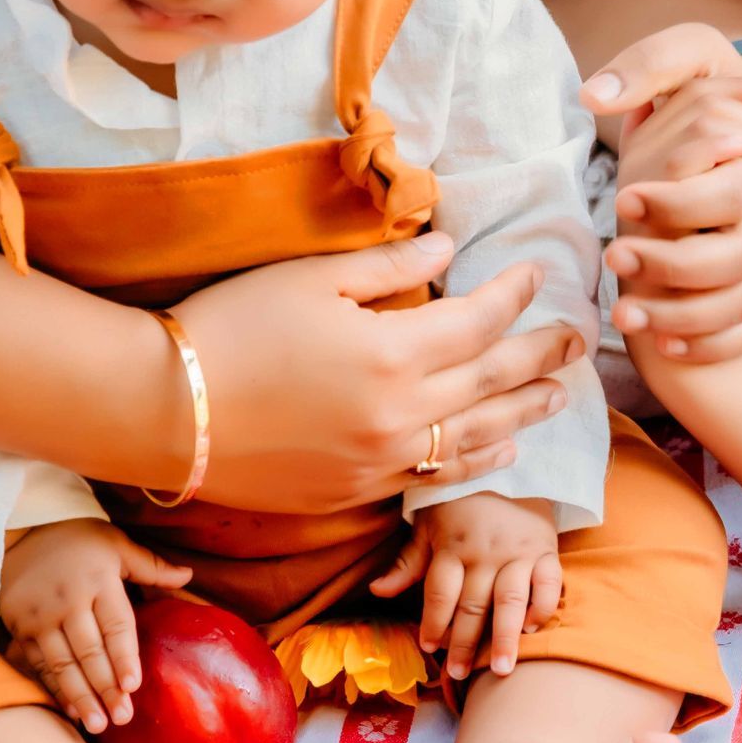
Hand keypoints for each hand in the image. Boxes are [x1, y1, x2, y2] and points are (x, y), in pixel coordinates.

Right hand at [0, 520, 191, 734]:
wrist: (21, 531)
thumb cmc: (81, 540)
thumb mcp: (117, 545)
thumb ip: (151, 567)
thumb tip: (189, 577)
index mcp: (98, 578)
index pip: (115, 624)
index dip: (124, 656)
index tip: (134, 685)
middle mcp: (68, 599)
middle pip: (89, 651)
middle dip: (106, 688)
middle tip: (122, 717)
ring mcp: (39, 615)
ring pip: (63, 663)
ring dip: (81, 697)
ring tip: (98, 725)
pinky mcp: (18, 626)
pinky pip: (39, 664)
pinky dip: (55, 689)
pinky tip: (71, 710)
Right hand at [170, 239, 585, 510]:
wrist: (162, 413)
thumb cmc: (230, 329)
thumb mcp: (310, 280)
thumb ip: (388, 269)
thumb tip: (450, 251)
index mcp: (392, 353)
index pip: (478, 321)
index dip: (514, 294)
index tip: (539, 271)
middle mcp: (400, 415)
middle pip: (493, 382)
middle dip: (542, 356)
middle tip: (580, 339)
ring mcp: (379, 460)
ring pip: (476, 437)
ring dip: (524, 414)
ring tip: (558, 397)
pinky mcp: (354, 492)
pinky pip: (434, 475)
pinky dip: (474, 459)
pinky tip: (497, 449)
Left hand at [371, 490, 561, 681]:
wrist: (510, 468)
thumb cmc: (461, 505)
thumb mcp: (429, 527)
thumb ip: (408, 563)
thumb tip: (377, 591)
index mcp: (452, 546)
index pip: (440, 593)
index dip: (433, 622)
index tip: (430, 648)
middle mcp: (484, 552)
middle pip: (473, 605)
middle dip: (465, 643)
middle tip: (459, 673)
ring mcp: (517, 552)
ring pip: (510, 601)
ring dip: (505, 638)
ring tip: (502, 670)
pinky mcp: (546, 550)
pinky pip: (548, 583)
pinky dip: (542, 607)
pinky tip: (533, 630)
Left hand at [584, 25, 741, 365]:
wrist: (720, 142)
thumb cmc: (694, 100)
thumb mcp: (687, 58)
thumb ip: (650, 64)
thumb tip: (597, 94)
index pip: (733, 190)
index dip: (678, 202)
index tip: (624, 199)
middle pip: (737, 256)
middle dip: (672, 264)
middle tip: (615, 258)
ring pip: (741, 303)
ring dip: (680, 314)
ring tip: (623, 311)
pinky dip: (708, 345)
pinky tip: (663, 344)